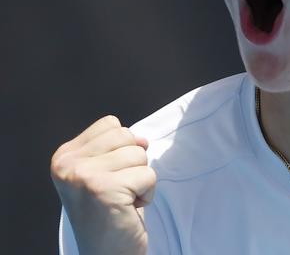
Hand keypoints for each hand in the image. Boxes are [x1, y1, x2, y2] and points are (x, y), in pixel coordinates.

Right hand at [51, 115, 155, 254]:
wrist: (106, 254)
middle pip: (126, 136)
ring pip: (139, 154)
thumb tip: (142, 139)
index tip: (110, 176)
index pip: (111, 124)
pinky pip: (148, 175)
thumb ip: (117, 148)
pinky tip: (129, 209)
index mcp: (64, 156)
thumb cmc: (108, 214)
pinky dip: (147, 194)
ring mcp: (84, 177)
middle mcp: (68, 165)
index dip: (121, 149)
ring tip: (122, 200)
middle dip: (133, 163)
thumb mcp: (103, 173)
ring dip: (140, 180)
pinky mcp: (104, 190)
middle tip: (118, 190)